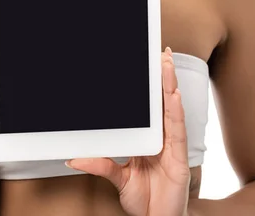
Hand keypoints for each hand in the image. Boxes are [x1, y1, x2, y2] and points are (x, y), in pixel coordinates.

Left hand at [66, 47, 189, 215]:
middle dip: (163, 78)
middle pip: (164, 103)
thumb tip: (74, 157)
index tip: (150, 65)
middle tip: (161, 53)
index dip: (153, 87)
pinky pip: (178, 132)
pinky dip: (176, 113)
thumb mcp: (118, 178)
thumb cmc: (145, 200)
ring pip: (172, 111)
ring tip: (166, 65)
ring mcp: (173, 148)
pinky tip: (173, 96)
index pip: (153, 109)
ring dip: (169, 86)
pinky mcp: (179, 159)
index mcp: (151, 140)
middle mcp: (164, 140)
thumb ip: (100, 164)